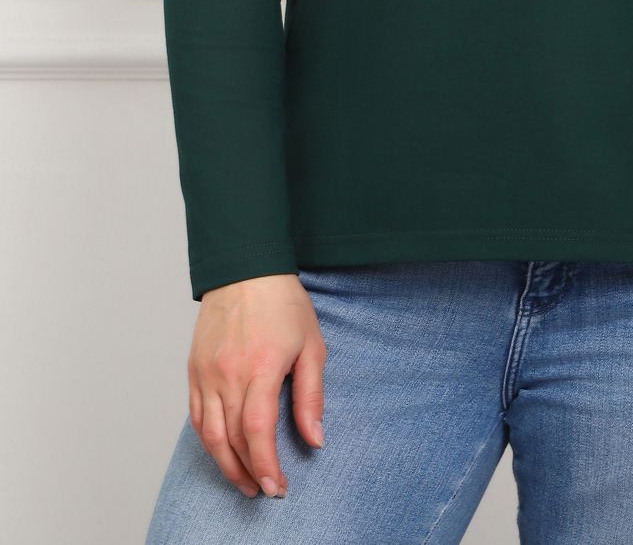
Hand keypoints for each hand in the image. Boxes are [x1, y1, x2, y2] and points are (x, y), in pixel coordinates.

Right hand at [188, 273, 326, 497]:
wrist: (245, 268)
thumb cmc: (283, 303)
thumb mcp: (311, 345)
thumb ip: (310, 396)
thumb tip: (315, 439)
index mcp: (261, 366)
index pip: (257, 431)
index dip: (265, 465)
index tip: (275, 487)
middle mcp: (228, 373)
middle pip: (230, 440)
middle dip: (247, 473)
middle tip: (265, 490)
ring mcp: (206, 372)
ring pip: (208, 434)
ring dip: (225, 464)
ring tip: (243, 481)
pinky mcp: (193, 370)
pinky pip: (195, 416)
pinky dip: (207, 440)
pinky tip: (222, 451)